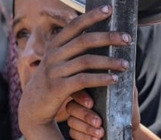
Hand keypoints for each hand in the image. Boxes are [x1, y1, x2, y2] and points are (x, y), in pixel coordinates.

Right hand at [18, 5, 131, 131]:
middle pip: (84, 41)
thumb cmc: (52, 84)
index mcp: (55, 46)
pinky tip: (114, 80)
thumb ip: (71, 53)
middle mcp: (53, 55)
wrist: (32, 109)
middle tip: (128, 39)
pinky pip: (83, 80)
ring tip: (126, 64)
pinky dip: (101, 79)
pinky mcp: (58, 88)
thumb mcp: (58, 64)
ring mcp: (54, 71)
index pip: (74, 26)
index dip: (91, 16)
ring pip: (86, 61)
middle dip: (108, 38)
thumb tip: (97, 39)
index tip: (109, 9)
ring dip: (110, 62)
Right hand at [66, 85, 139, 139]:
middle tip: (99, 122)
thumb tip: (126, 70)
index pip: (79, 90)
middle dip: (85, 115)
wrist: (131, 129)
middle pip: (72, 107)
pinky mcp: (77, 131)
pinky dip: (85, 137)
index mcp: (90, 91)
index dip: (82, 97)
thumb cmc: (128, 109)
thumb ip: (125, 83)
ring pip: (72, 121)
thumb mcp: (129, 95)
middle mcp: (80, 103)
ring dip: (86, 128)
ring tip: (101, 133)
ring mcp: (76, 117)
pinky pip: (73, 134)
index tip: (91, 104)